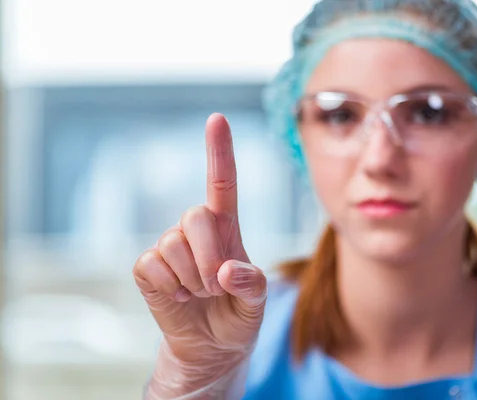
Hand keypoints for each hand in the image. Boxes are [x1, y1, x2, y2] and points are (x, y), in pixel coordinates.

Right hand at [133, 113, 266, 398]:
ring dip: (192, 279)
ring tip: (200, 294)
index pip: (222, 183)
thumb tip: (225, 271)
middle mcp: (196, 229)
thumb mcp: (257, 301)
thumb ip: (251, 283)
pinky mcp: (147, 268)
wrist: (213, 348)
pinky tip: (178, 297)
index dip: (219, 151)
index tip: (216, 119)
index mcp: (227, 228)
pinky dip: (170, 288)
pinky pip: (152, 266)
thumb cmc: (239, 316)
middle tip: (218, 286)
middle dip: (211, 258)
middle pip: (196, 217)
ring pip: (173, 245)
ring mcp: (168, 246)